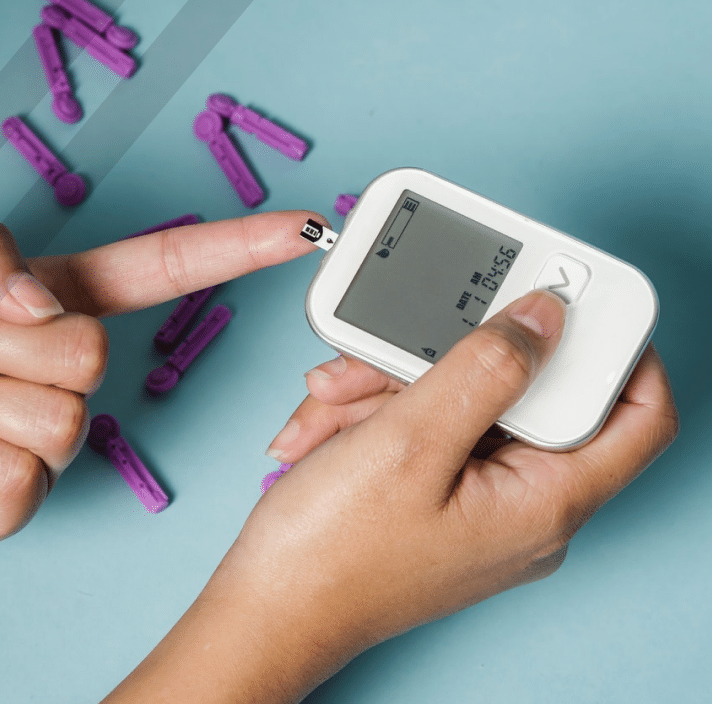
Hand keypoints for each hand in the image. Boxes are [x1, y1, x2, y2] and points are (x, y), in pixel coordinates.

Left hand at [0, 211, 323, 550]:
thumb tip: (47, 306)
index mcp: (42, 300)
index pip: (160, 269)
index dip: (233, 247)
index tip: (299, 228)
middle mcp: (51, 366)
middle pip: (93, 352)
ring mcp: (36, 436)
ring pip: (61, 415)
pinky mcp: (10, 500)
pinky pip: (21, 476)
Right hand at [104, 290, 677, 702]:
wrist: (265, 605)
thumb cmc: (331, 551)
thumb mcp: (409, 442)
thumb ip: (485, 370)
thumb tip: (544, 318)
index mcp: (543, 500)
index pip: (637, 413)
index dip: (617, 347)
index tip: (567, 298)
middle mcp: (521, 502)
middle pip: (523, 394)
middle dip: (447, 359)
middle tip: (388, 355)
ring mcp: (477, 497)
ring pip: (463, 400)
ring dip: (392, 385)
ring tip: (333, 403)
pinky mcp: (438, 490)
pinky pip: (428, 423)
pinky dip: (378, 411)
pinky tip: (329, 424)